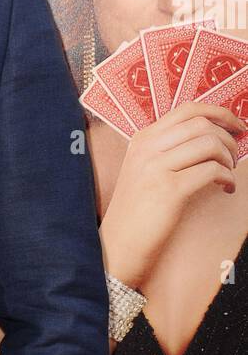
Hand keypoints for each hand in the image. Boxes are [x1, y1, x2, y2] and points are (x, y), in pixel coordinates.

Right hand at [99, 100, 244, 288]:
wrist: (118, 244)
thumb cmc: (137, 211)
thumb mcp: (143, 170)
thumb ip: (167, 150)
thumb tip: (210, 136)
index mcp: (142, 139)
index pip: (187, 110)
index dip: (219, 113)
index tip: (236, 124)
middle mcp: (147, 148)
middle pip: (201, 124)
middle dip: (229, 137)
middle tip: (235, 155)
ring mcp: (156, 168)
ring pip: (209, 144)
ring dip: (229, 158)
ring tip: (228, 174)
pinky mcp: (169, 190)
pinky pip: (212, 170)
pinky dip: (227, 178)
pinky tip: (225, 189)